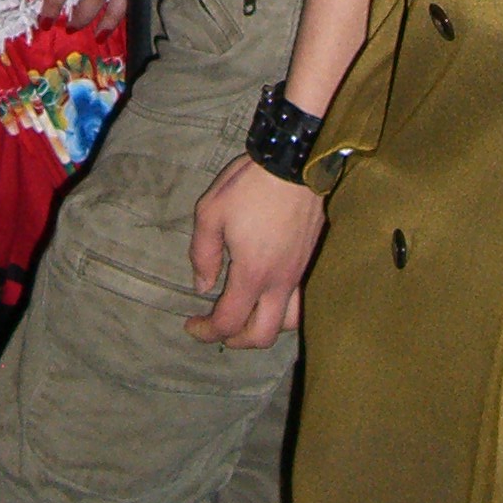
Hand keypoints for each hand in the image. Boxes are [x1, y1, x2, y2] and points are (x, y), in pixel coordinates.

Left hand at [185, 154, 324, 350]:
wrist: (296, 162)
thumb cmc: (250, 185)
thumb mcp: (211, 212)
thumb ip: (203, 254)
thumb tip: (202, 285)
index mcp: (253, 274)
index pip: (229, 321)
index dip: (206, 331)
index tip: (191, 324)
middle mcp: (281, 282)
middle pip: (263, 335)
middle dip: (237, 340)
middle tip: (218, 329)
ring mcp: (301, 273)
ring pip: (289, 323)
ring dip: (265, 327)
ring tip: (247, 315)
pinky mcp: (312, 261)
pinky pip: (302, 301)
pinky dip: (285, 311)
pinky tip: (272, 296)